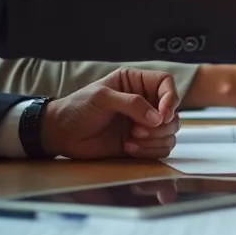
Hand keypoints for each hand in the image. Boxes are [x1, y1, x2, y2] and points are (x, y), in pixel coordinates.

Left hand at [40, 68, 180, 159]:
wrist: (62, 134)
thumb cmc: (77, 109)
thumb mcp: (102, 97)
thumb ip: (131, 103)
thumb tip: (158, 117)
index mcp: (136, 83)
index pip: (166, 84)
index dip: (170, 98)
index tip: (162, 115)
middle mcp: (145, 102)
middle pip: (173, 112)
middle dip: (161, 125)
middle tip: (138, 130)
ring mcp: (143, 124)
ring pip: (170, 132)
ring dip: (155, 140)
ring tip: (132, 139)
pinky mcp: (140, 143)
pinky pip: (159, 149)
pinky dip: (149, 151)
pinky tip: (129, 148)